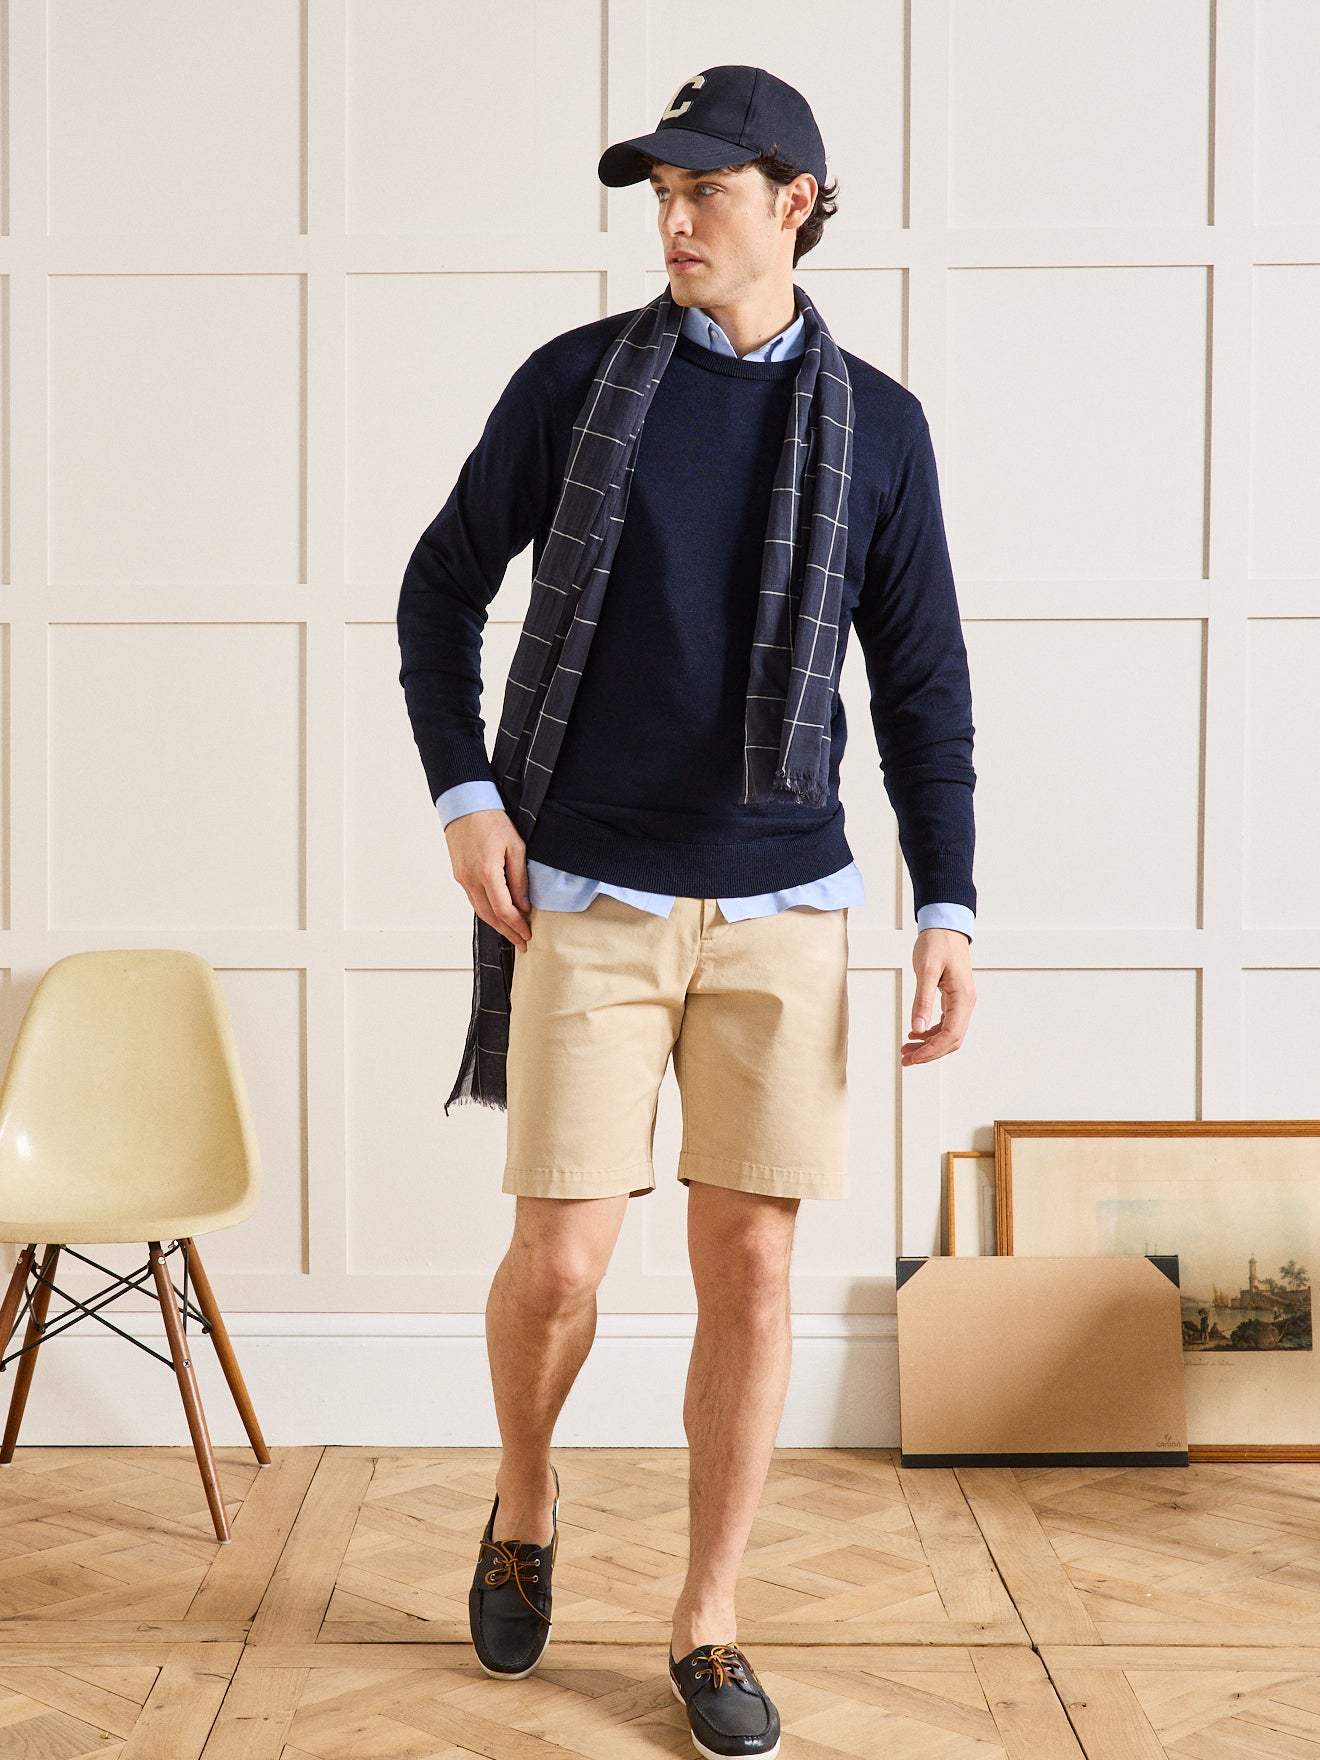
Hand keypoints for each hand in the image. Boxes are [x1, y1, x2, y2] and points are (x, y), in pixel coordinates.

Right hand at [443, 808, 532, 951]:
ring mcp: (462, 879)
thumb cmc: (493, 821)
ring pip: (480, 910)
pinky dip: (487, 912)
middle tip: (523, 945)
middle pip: (490, 916)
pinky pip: (474, 900)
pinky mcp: (459, 875)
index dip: (517, 926)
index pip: (504, 910)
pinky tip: (498, 917)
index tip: (529, 935)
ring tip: (512, 935)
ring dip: (497, 925)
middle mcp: (471, 880)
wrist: (465, 804)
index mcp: (487, 872)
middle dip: (507, 932)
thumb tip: (524, 905)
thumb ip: (519, 878)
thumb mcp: (515, 846)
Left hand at [901, 927, 974, 1065]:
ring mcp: (960, 1001)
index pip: (950, 1035)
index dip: (932, 1051)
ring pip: (947, 1033)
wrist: (945, 925)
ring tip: (907, 1050)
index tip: (914, 1058)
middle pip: (951, 1040)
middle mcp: (965, 1002)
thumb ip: (922, 1000)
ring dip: (928, 1045)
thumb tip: (917, 1028)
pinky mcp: (952, 998)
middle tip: (906, 1060)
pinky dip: (929, 1032)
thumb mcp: (926, 970)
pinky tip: (915, 1034)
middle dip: (929, 1053)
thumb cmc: (938, 942)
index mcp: (963, 998)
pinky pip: (944, 1023)